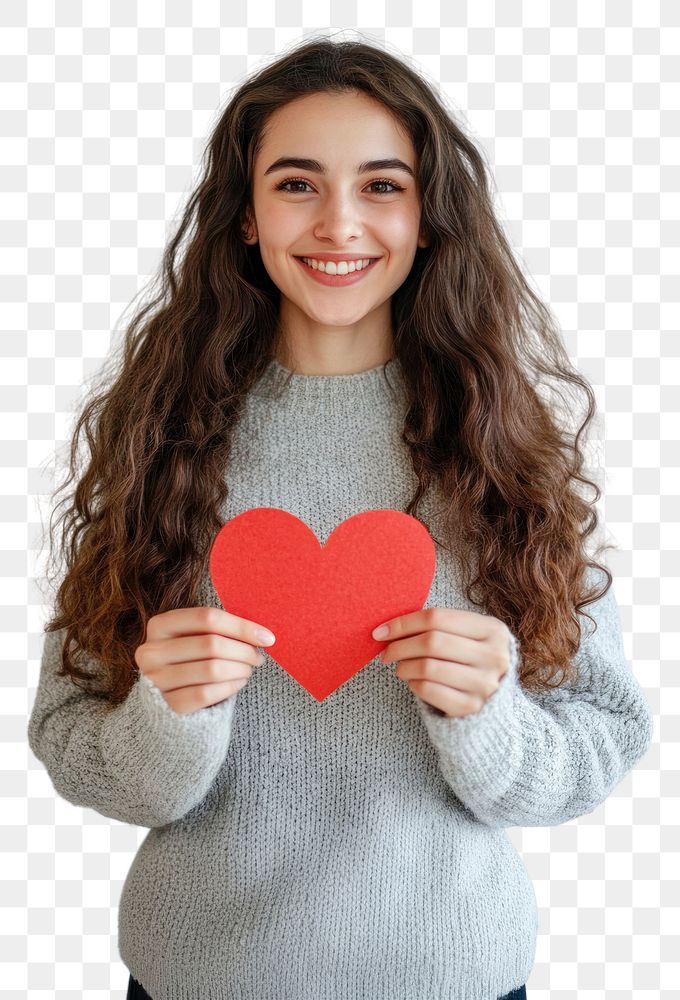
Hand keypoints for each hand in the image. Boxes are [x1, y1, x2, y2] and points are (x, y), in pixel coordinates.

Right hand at [135, 607, 275, 714]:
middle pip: (211, 644)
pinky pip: (206, 693)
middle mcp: (151, 652)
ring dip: (239, 669)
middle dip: (244, 651)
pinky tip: (238, 683)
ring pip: (212, 669)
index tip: (266, 637)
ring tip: (248, 669)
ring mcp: (156, 680)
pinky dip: (230, 687)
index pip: (206, 618)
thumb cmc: (187, 660)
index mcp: (159, 625)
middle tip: (258, 657)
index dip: (241, 626)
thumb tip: (261, 636)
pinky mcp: (165, 706)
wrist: (162, 702)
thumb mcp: (193, 638)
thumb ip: (218, 631)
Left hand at [372, 607, 511, 717]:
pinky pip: (428, 690)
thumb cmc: (468, 658)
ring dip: (404, 666)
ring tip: (401, 668)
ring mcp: (484, 683)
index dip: (403, 623)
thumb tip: (386, 630)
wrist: (491, 697)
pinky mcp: (471, 707)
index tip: (382, 631)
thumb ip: (435, 626)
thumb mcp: (463, 635)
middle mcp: (494, 656)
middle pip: (431, 642)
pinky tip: (415, 682)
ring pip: (427, 667)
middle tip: (386, 653)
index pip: (437, 618)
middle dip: (399, 646)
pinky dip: (414, 684)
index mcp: (493, 629)